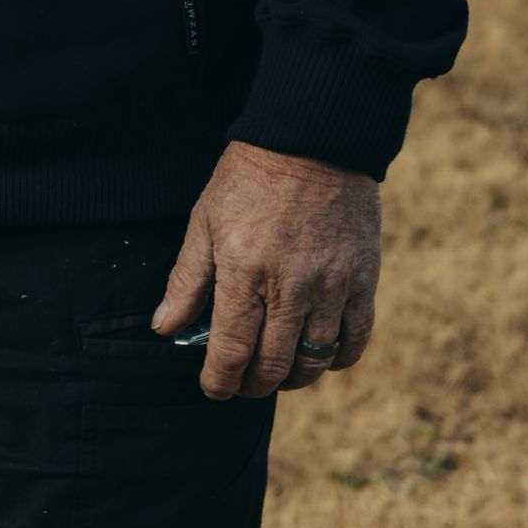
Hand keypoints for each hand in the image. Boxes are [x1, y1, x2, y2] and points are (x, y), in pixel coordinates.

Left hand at [152, 139, 380, 400]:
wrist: (313, 139)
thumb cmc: (250, 180)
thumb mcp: (205, 222)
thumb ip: (186, 280)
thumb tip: (163, 328)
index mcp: (245, 272)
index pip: (232, 351)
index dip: (219, 381)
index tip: (213, 388)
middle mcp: (290, 287)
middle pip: (273, 366)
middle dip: (252, 385)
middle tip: (242, 383)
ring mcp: (332, 286)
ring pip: (314, 362)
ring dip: (292, 378)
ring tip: (277, 372)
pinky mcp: (364, 280)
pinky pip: (355, 340)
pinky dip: (337, 359)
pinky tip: (319, 355)